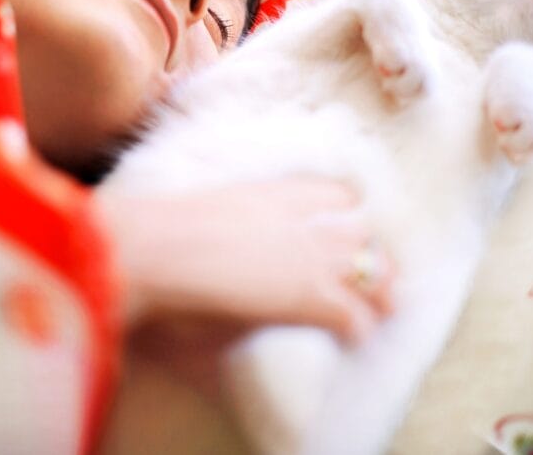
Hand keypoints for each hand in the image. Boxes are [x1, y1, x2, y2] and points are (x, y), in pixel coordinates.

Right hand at [94, 177, 393, 342]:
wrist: (156, 248)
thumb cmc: (164, 233)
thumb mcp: (211, 212)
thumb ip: (239, 224)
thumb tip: (234, 248)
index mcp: (281, 192)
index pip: (342, 193)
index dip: (349, 214)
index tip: (346, 228)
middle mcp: (307, 220)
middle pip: (366, 233)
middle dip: (372, 257)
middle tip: (371, 279)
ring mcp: (315, 258)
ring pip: (375, 274)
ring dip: (376, 295)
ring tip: (374, 313)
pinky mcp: (313, 299)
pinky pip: (356, 319)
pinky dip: (357, 331)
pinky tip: (347, 340)